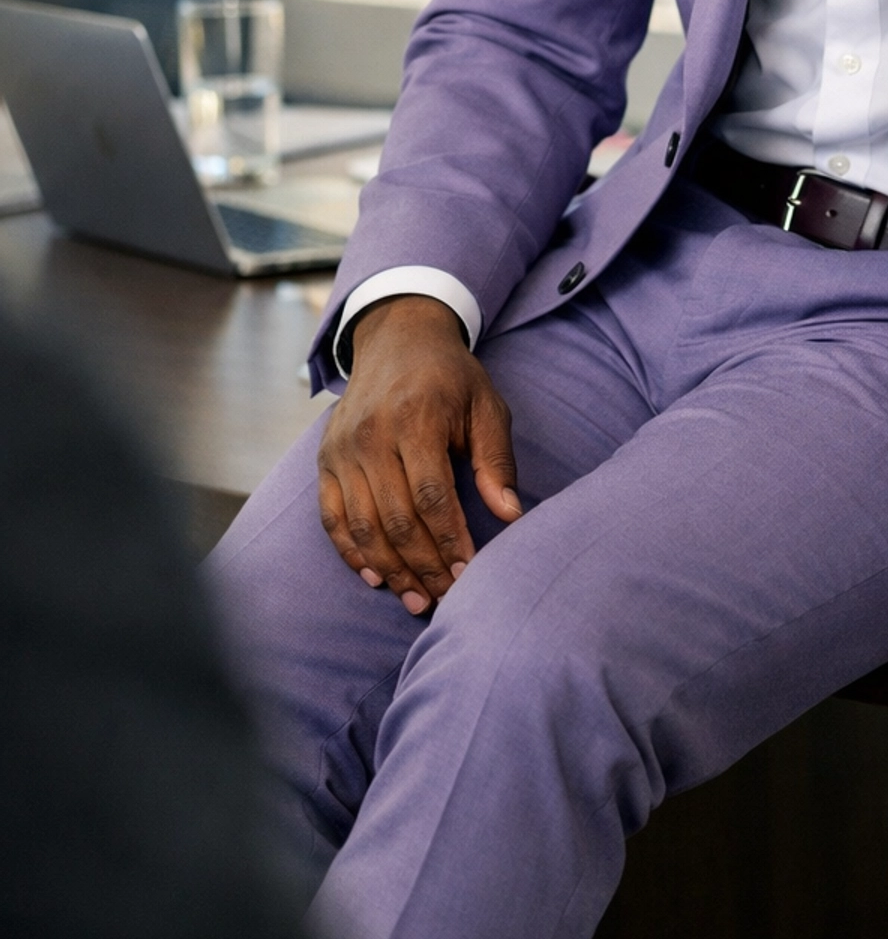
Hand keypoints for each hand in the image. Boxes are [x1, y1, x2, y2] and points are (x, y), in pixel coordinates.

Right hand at [316, 296, 520, 615]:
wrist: (397, 338)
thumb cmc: (451, 378)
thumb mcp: (486, 405)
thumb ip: (496, 460)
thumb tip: (511, 515)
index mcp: (417, 418)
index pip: (432, 496)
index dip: (450, 541)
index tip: (470, 574)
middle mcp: (372, 435)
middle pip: (396, 519)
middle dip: (424, 567)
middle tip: (446, 598)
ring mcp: (343, 449)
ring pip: (363, 526)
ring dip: (391, 570)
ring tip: (417, 600)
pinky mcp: (326, 459)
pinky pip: (333, 517)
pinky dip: (352, 553)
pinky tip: (377, 578)